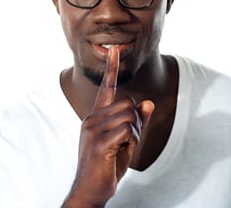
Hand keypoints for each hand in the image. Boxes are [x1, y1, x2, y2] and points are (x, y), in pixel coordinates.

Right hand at [64, 46, 153, 207]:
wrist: (90, 189)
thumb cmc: (107, 163)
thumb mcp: (125, 140)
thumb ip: (136, 121)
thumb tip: (148, 102)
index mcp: (97, 115)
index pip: (106, 87)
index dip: (112, 67)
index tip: (115, 49)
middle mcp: (92, 118)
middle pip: (128, 104)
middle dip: (136, 123)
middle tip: (126, 141)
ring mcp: (94, 129)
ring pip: (130, 116)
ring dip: (134, 134)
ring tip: (121, 148)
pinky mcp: (99, 142)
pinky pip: (128, 130)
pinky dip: (132, 142)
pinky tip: (119, 153)